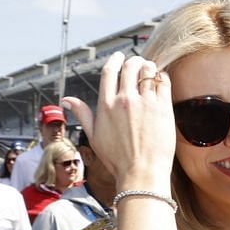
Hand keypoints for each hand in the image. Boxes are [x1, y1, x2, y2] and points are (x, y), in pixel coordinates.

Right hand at [63, 52, 176, 192]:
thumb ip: (83, 114)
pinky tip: (160, 80)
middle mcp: (124, 100)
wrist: (142, 173)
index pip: (109, 71)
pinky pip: (163, 81)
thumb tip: (66, 100)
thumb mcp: (94, 136)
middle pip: (129, 66)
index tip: (120, 57)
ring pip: (147, 70)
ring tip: (150, 69)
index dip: (115, 59)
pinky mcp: (163, 107)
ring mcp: (145, 103)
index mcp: (106, 105)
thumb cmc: (117, 159)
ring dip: (148, 66)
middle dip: (133, 60)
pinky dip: (162, 76)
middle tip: (137, 62)